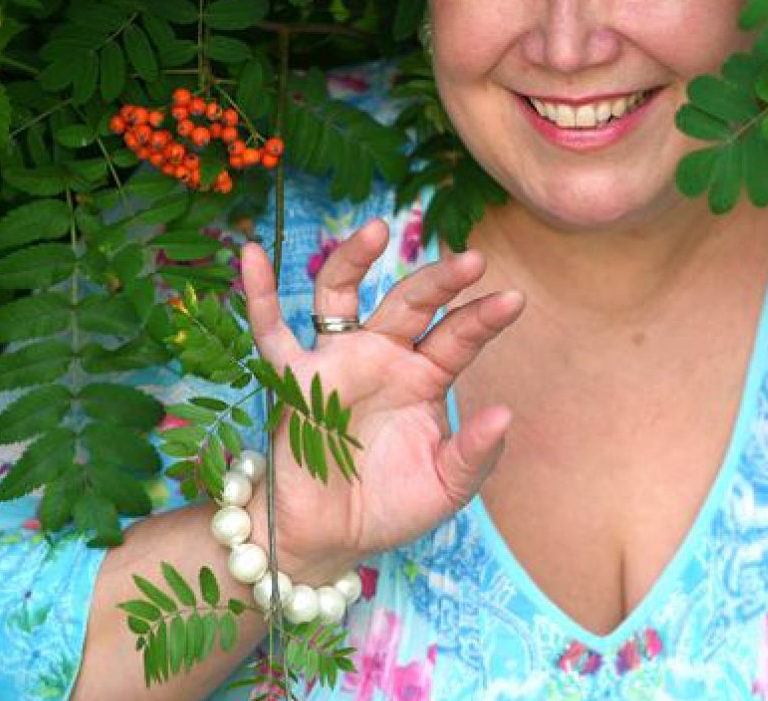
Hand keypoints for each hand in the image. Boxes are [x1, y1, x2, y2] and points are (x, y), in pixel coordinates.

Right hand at [237, 219, 522, 579]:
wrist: (328, 539)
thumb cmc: (389, 507)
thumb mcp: (444, 487)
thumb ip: (474, 454)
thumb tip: (505, 415)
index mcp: (424, 377)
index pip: (457, 337)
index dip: (483, 317)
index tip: (514, 300)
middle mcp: (382, 357)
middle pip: (409, 303)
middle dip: (439, 280)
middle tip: (471, 259)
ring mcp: (336, 360)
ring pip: (341, 295)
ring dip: (354, 258)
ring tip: (378, 228)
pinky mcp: (294, 377)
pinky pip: (271, 330)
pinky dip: (258, 293)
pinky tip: (254, 255)